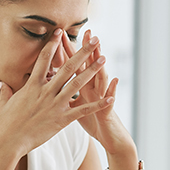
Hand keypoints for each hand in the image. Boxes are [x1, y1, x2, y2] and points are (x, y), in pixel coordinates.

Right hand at [0, 29, 113, 156]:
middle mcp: (46, 91)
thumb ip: (6, 92)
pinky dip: (97, 104)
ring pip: (77, 83)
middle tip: (94, 40)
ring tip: (103, 59)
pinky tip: (110, 99)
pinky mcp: (62, 119)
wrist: (9, 141)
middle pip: (67, 67)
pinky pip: (83, 110)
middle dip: (82, 52)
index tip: (60, 32)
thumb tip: (2, 84)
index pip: (44, 60)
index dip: (52, 44)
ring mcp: (55, 104)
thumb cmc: (5, 124)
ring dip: (92, 70)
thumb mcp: (4, 104)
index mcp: (32, 85)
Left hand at [63, 30, 135, 155]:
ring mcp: (101, 99)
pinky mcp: (107, 111)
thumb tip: (52, 87)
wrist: (111, 137)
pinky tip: (116, 80)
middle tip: (87, 33)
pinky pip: (109, 101)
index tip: (61, 34)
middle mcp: (93, 90)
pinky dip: (113, 91)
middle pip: (88, 67)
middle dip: (86, 50)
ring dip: (101, 67)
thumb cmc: (94, 122)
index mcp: (82, 88)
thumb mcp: (78, 108)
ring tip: (101, 52)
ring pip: (102, 79)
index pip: (73, 66)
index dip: (67, 51)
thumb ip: (66, 95)